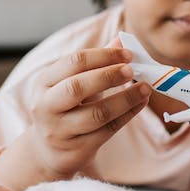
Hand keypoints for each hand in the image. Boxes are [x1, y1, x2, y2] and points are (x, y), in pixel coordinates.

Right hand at [0, 38, 150, 187]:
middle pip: (78, 87)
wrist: (49, 150)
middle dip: (108, 76)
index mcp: (45, 82)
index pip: (73, 62)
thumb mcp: (73, 82)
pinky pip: (108, 130)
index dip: (103, 56)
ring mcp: (60, 130)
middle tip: (132, 69)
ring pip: (97, 113)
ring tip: (145, 88)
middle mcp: (47, 106)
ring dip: (125, 99)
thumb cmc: (66, 107)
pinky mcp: (77, 149)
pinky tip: (140, 104)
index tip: (127, 54)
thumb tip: (123, 40)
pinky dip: (128, 115)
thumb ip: (96, 61)